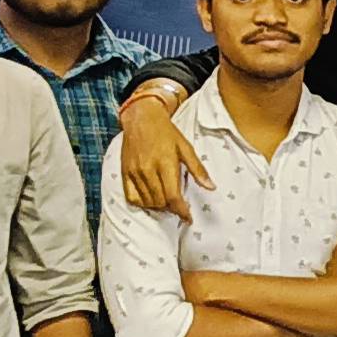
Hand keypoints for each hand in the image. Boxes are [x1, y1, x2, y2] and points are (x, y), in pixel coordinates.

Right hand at [118, 94, 207, 217]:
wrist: (141, 118)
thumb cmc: (166, 132)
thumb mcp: (186, 147)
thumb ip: (198, 169)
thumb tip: (211, 187)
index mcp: (165, 164)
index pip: (173, 197)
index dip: (182, 211)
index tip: (188, 218)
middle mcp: (148, 170)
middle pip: (161, 202)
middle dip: (172, 208)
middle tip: (179, 206)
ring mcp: (135, 172)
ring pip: (148, 202)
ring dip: (159, 207)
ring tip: (167, 202)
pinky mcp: (125, 173)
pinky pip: (132, 197)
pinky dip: (143, 203)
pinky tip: (151, 199)